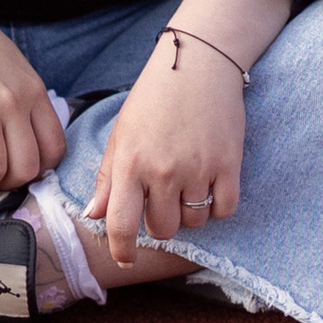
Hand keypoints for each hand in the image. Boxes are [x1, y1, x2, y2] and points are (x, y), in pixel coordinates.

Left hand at [86, 36, 243, 263]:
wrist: (198, 64)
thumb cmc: (153, 99)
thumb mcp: (122, 134)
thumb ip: (107, 177)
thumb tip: (93, 215)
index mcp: (130, 163)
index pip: (121, 224)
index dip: (122, 249)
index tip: (126, 258)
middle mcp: (162, 170)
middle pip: (163, 229)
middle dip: (161, 223)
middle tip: (163, 200)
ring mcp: (197, 169)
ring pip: (194, 222)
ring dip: (190, 213)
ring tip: (187, 185)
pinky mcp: (229, 164)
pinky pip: (224, 209)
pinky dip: (218, 207)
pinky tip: (211, 187)